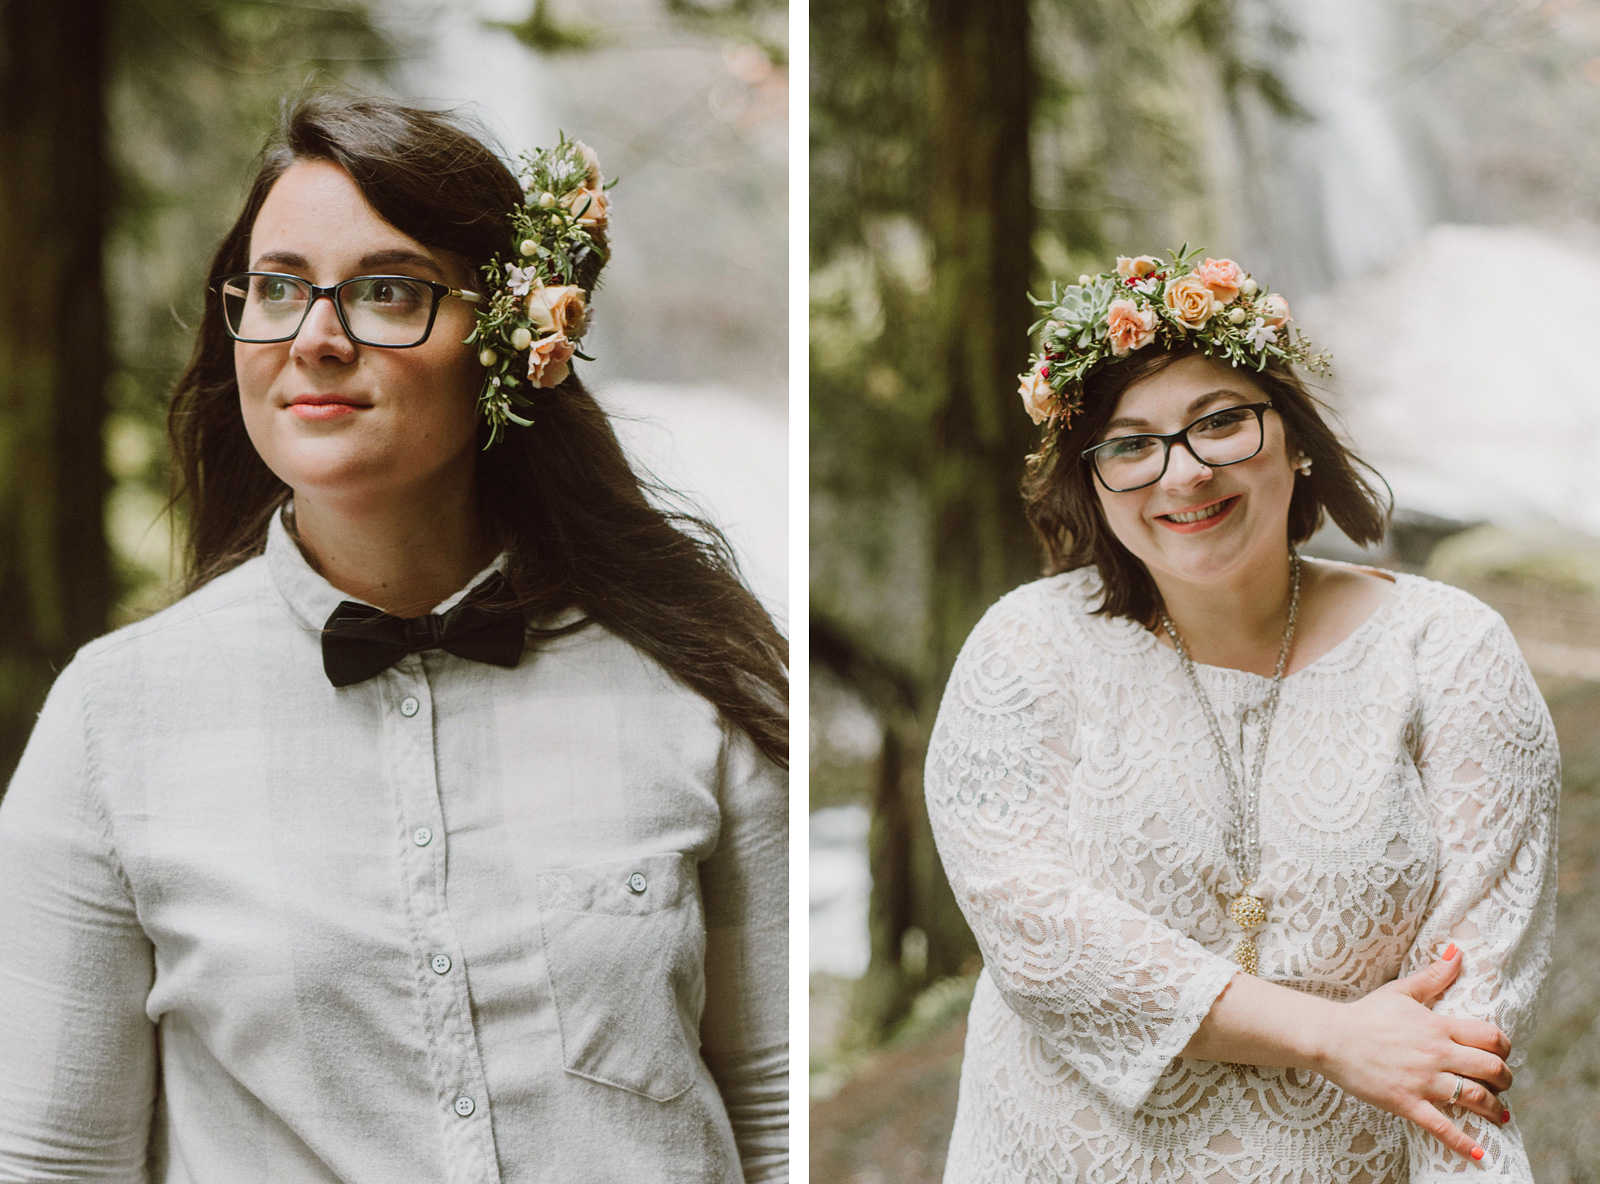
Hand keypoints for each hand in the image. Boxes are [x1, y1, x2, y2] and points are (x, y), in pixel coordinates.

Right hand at [1316, 945, 1511, 1162]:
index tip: (1500, 1054)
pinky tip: (1481, 1154)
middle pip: (1490, 1069)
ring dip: (1494, 1109)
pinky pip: (1442, 1127)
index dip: (1503, 1047)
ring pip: (1474, 1098)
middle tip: (1502, 1084)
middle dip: (1504, 1079)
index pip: (1489, 1037)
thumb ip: (1433, 976)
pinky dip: (1465, 1144)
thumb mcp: (1400, 992)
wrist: (1330, 1037)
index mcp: (1436, 1027)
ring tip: (1499, 1114)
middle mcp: (1435, 1054)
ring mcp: (1422, 1081)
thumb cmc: (1365, 1013)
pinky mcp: (1407, 1102)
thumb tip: (1456, 952)